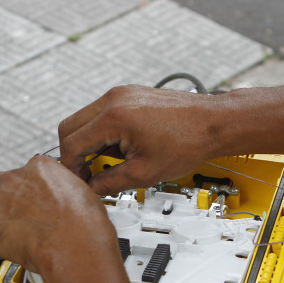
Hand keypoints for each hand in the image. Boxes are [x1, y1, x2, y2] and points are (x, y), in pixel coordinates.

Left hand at [0, 156, 116, 277]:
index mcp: (38, 168)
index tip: (28, 207)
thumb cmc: (86, 226)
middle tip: (4, 218)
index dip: (21, 192)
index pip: (19, 173)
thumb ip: (66, 192)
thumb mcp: (83, 194)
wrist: (76, 245)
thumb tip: (68, 202)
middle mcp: (12, 180)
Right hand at [58, 85, 226, 194]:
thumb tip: (92, 188)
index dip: (71, 169)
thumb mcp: (144, 173)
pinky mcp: (129, 95)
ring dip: (89, 143)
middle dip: (74, 154)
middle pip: (69, 127)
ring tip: (111, 162)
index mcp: (114, 117)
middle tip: (88, 174)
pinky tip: (121, 149)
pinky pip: (101, 114)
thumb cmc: (188, 142)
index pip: (71, 144)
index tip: (79, 183)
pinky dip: (103, 133)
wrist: (213, 123)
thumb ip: (110, 182)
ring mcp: (120, 94)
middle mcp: (113, 99)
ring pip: (84, 120)